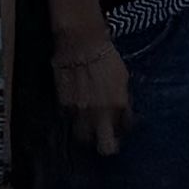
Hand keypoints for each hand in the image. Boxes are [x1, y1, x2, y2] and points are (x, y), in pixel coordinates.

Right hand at [52, 0, 130, 155]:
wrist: (80, 43)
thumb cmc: (105, 56)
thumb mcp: (123, 78)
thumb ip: (123, 99)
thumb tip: (124, 113)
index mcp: (118, 105)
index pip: (124, 129)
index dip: (124, 129)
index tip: (122, 126)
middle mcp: (100, 113)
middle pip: (105, 146)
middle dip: (108, 145)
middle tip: (107, 141)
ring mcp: (80, 111)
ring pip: (85, 136)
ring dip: (89, 133)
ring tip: (91, 126)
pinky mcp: (64, 104)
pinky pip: (71, 118)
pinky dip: (75, 116)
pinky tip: (78, 108)